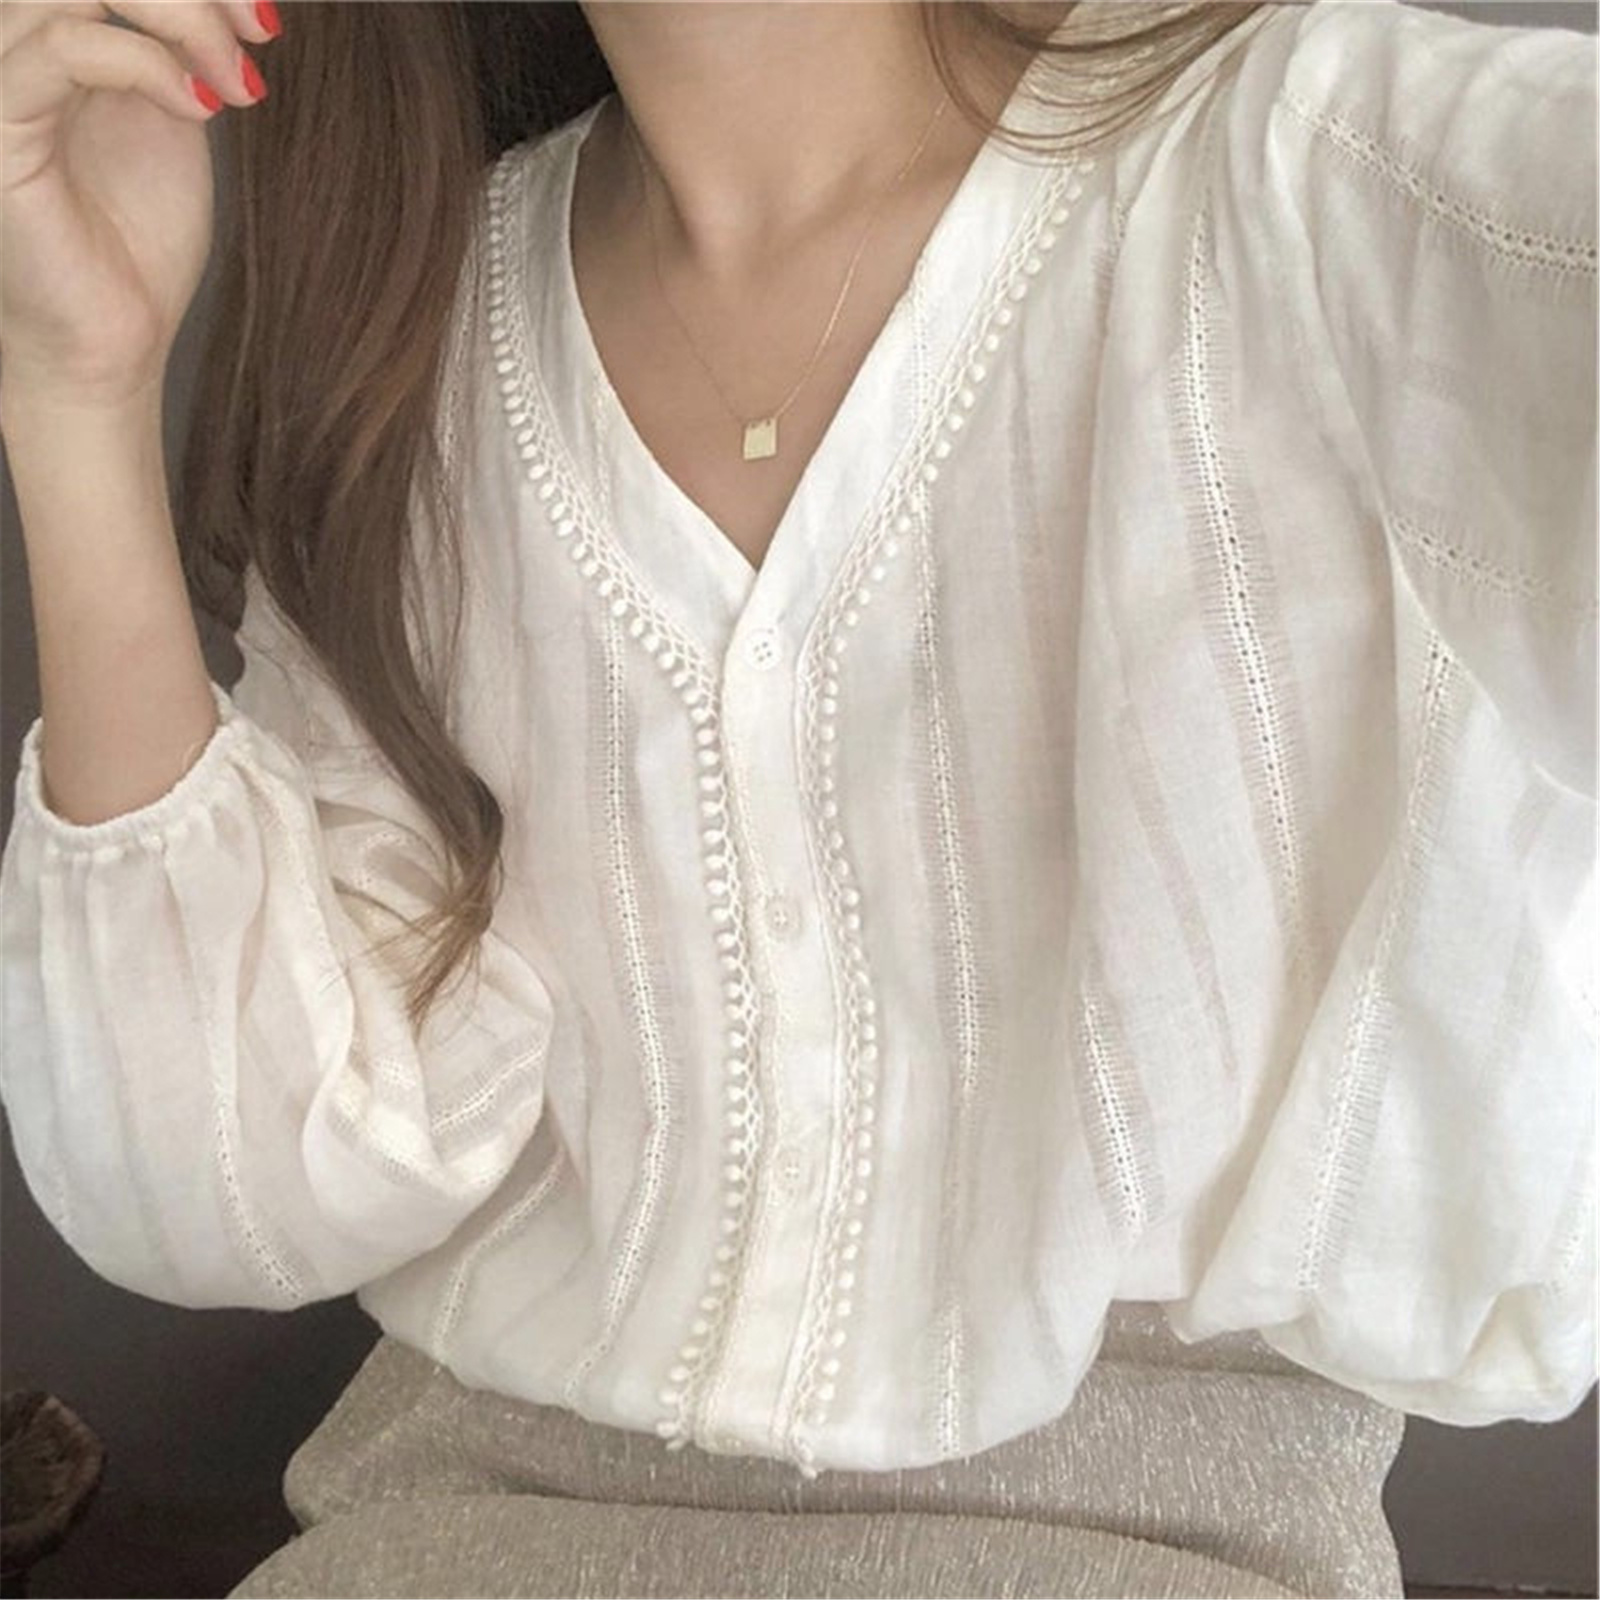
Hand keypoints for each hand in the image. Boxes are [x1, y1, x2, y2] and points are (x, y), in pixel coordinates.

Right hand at [0, 0, 277, 411]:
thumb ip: (181, 49)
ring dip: (181, 18)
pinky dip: (146, 63)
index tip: (262, 22)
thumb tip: (227, 5)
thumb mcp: (174, 123)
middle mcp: (14, 46)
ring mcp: (0, 81)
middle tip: (258, 40)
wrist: (111, 343)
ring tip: (237, 88)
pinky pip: (62, 50)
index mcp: (56, 37)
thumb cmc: (138, 248)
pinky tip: (200, 109)